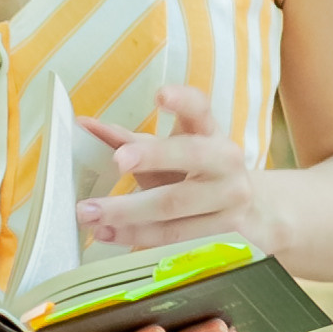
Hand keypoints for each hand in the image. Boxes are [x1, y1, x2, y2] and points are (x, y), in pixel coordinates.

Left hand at [77, 84, 267, 252]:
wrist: (248, 209)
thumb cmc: (196, 174)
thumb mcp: (170, 152)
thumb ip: (128, 140)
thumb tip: (84, 126)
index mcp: (210, 133)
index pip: (200, 109)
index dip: (182, 101)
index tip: (161, 95)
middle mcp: (225, 160)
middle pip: (189, 157)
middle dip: (151, 158)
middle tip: (116, 161)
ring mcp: (230, 198)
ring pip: (175, 205)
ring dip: (128, 212)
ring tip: (90, 213)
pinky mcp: (224, 230)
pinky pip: (174, 236)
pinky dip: (137, 236)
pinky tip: (108, 234)